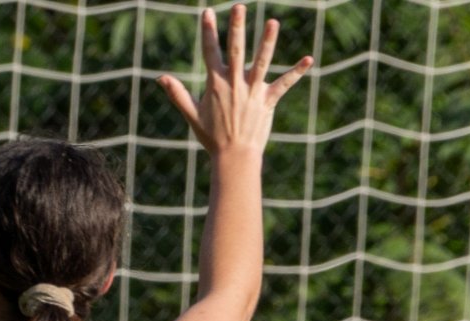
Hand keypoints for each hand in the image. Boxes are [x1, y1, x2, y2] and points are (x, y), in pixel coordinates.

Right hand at [158, 5, 311, 157]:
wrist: (234, 157)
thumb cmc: (212, 137)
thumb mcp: (192, 115)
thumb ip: (178, 94)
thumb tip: (161, 78)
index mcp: (216, 84)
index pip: (210, 53)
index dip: (208, 32)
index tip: (206, 13)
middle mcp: (234, 84)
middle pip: (237, 50)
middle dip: (237, 28)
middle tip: (238, 7)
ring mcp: (252, 91)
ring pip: (261, 62)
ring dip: (267, 42)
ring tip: (272, 22)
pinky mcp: (268, 101)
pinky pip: (284, 84)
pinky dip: (296, 72)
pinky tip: (309, 59)